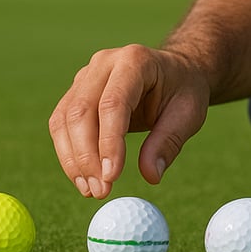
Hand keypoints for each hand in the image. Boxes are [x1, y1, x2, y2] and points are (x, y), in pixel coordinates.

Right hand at [49, 44, 209, 198]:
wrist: (175, 71)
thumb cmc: (184, 91)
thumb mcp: (188, 114)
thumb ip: (169, 142)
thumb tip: (151, 176)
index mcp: (135, 60)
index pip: (113, 103)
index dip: (109, 141)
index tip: (111, 176)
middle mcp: (104, 62)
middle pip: (81, 111)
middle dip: (86, 156)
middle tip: (99, 191)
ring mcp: (86, 75)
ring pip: (65, 119)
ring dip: (73, 159)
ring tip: (91, 190)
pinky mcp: (76, 92)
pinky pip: (62, 124)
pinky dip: (69, 154)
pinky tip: (82, 178)